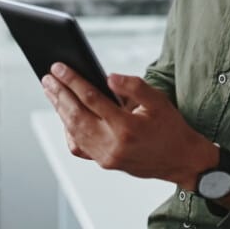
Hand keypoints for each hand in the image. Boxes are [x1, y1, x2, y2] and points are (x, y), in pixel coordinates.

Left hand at [41, 63, 217, 189]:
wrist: (181, 160)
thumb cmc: (171, 128)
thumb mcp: (159, 101)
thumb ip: (134, 86)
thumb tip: (108, 76)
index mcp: (127, 127)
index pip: (92, 99)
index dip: (73, 81)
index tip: (59, 67)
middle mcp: (113, 145)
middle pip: (76, 115)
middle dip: (59, 94)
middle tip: (47, 76)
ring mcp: (106, 157)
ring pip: (73, 131)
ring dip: (59, 109)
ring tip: (51, 91)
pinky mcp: (104, 163)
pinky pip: (79, 147)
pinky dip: (68, 130)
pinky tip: (65, 116)